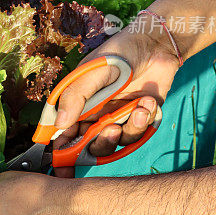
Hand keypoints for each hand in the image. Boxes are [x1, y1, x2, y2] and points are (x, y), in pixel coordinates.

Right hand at [54, 20, 179, 176]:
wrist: (156, 46)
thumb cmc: (119, 53)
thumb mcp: (93, 71)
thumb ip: (76, 97)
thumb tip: (59, 124)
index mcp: (76, 104)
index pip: (61, 133)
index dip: (59, 153)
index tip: (60, 169)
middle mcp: (93, 115)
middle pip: (87, 145)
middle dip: (98, 144)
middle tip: (110, 130)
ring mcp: (115, 119)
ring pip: (113, 144)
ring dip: (127, 130)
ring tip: (138, 108)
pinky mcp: (136, 120)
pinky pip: (135, 135)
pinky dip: (143, 122)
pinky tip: (148, 103)